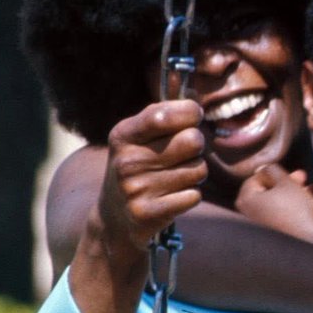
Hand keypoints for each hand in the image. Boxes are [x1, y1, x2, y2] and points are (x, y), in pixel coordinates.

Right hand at [96, 100, 206, 259]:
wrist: (114, 217)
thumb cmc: (138, 166)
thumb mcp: (139, 137)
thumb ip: (165, 113)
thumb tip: (196, 96)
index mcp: (124, 135)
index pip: (163, 115)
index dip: (189, 112)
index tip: (194, 115)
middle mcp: (127, 161)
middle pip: (192, 141)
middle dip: (197, 145)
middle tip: (186, 152)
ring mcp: (136, 189)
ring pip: (198, 170)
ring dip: (195, 173)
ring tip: (176, 176)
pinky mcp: (147, 213)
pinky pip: (194, 195)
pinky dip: (191, 195)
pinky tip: (174, 196)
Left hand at [235, 164, 312, 248]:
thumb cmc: (298, 211)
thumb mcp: (286, 183)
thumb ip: (272, 170)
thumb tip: (263, 169)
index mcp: (246, 202)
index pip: (255, 179)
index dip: (276, 173)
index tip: (295, 174)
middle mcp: (247, 218)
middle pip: (265, 193)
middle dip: (285, 184)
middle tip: (303, 180)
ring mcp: (259, 233)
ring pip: (275, 206)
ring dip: (291, 197)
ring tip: (310, 193)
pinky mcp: (272, 243)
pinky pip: (280, 220)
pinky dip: (291, 212)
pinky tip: (308, 210)